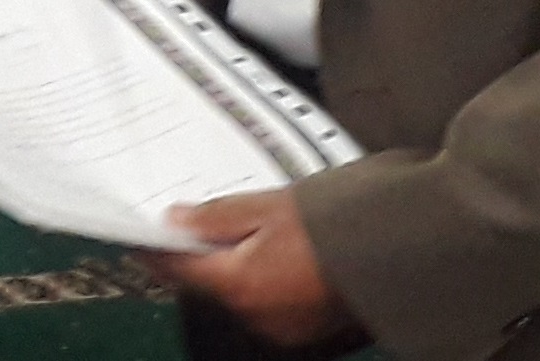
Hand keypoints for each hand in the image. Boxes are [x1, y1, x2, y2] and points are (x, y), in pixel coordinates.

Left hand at [145, 189, 358, 348]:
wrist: (400, 252)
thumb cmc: (338, 226)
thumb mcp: (266, 207)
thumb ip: (214, 217)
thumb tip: (175, 221)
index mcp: (241, 286)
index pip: (178, 269)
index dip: (155, 250)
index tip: (138, 237)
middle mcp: (257, 317)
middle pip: (206, 285)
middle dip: (195, 257)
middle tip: (186, 226)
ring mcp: (283, 329)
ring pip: (236, 295)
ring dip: (229, 269)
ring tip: (237, 234)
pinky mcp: (305, 330)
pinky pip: (265, 304)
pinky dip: (258, 281)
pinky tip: (268, 255)